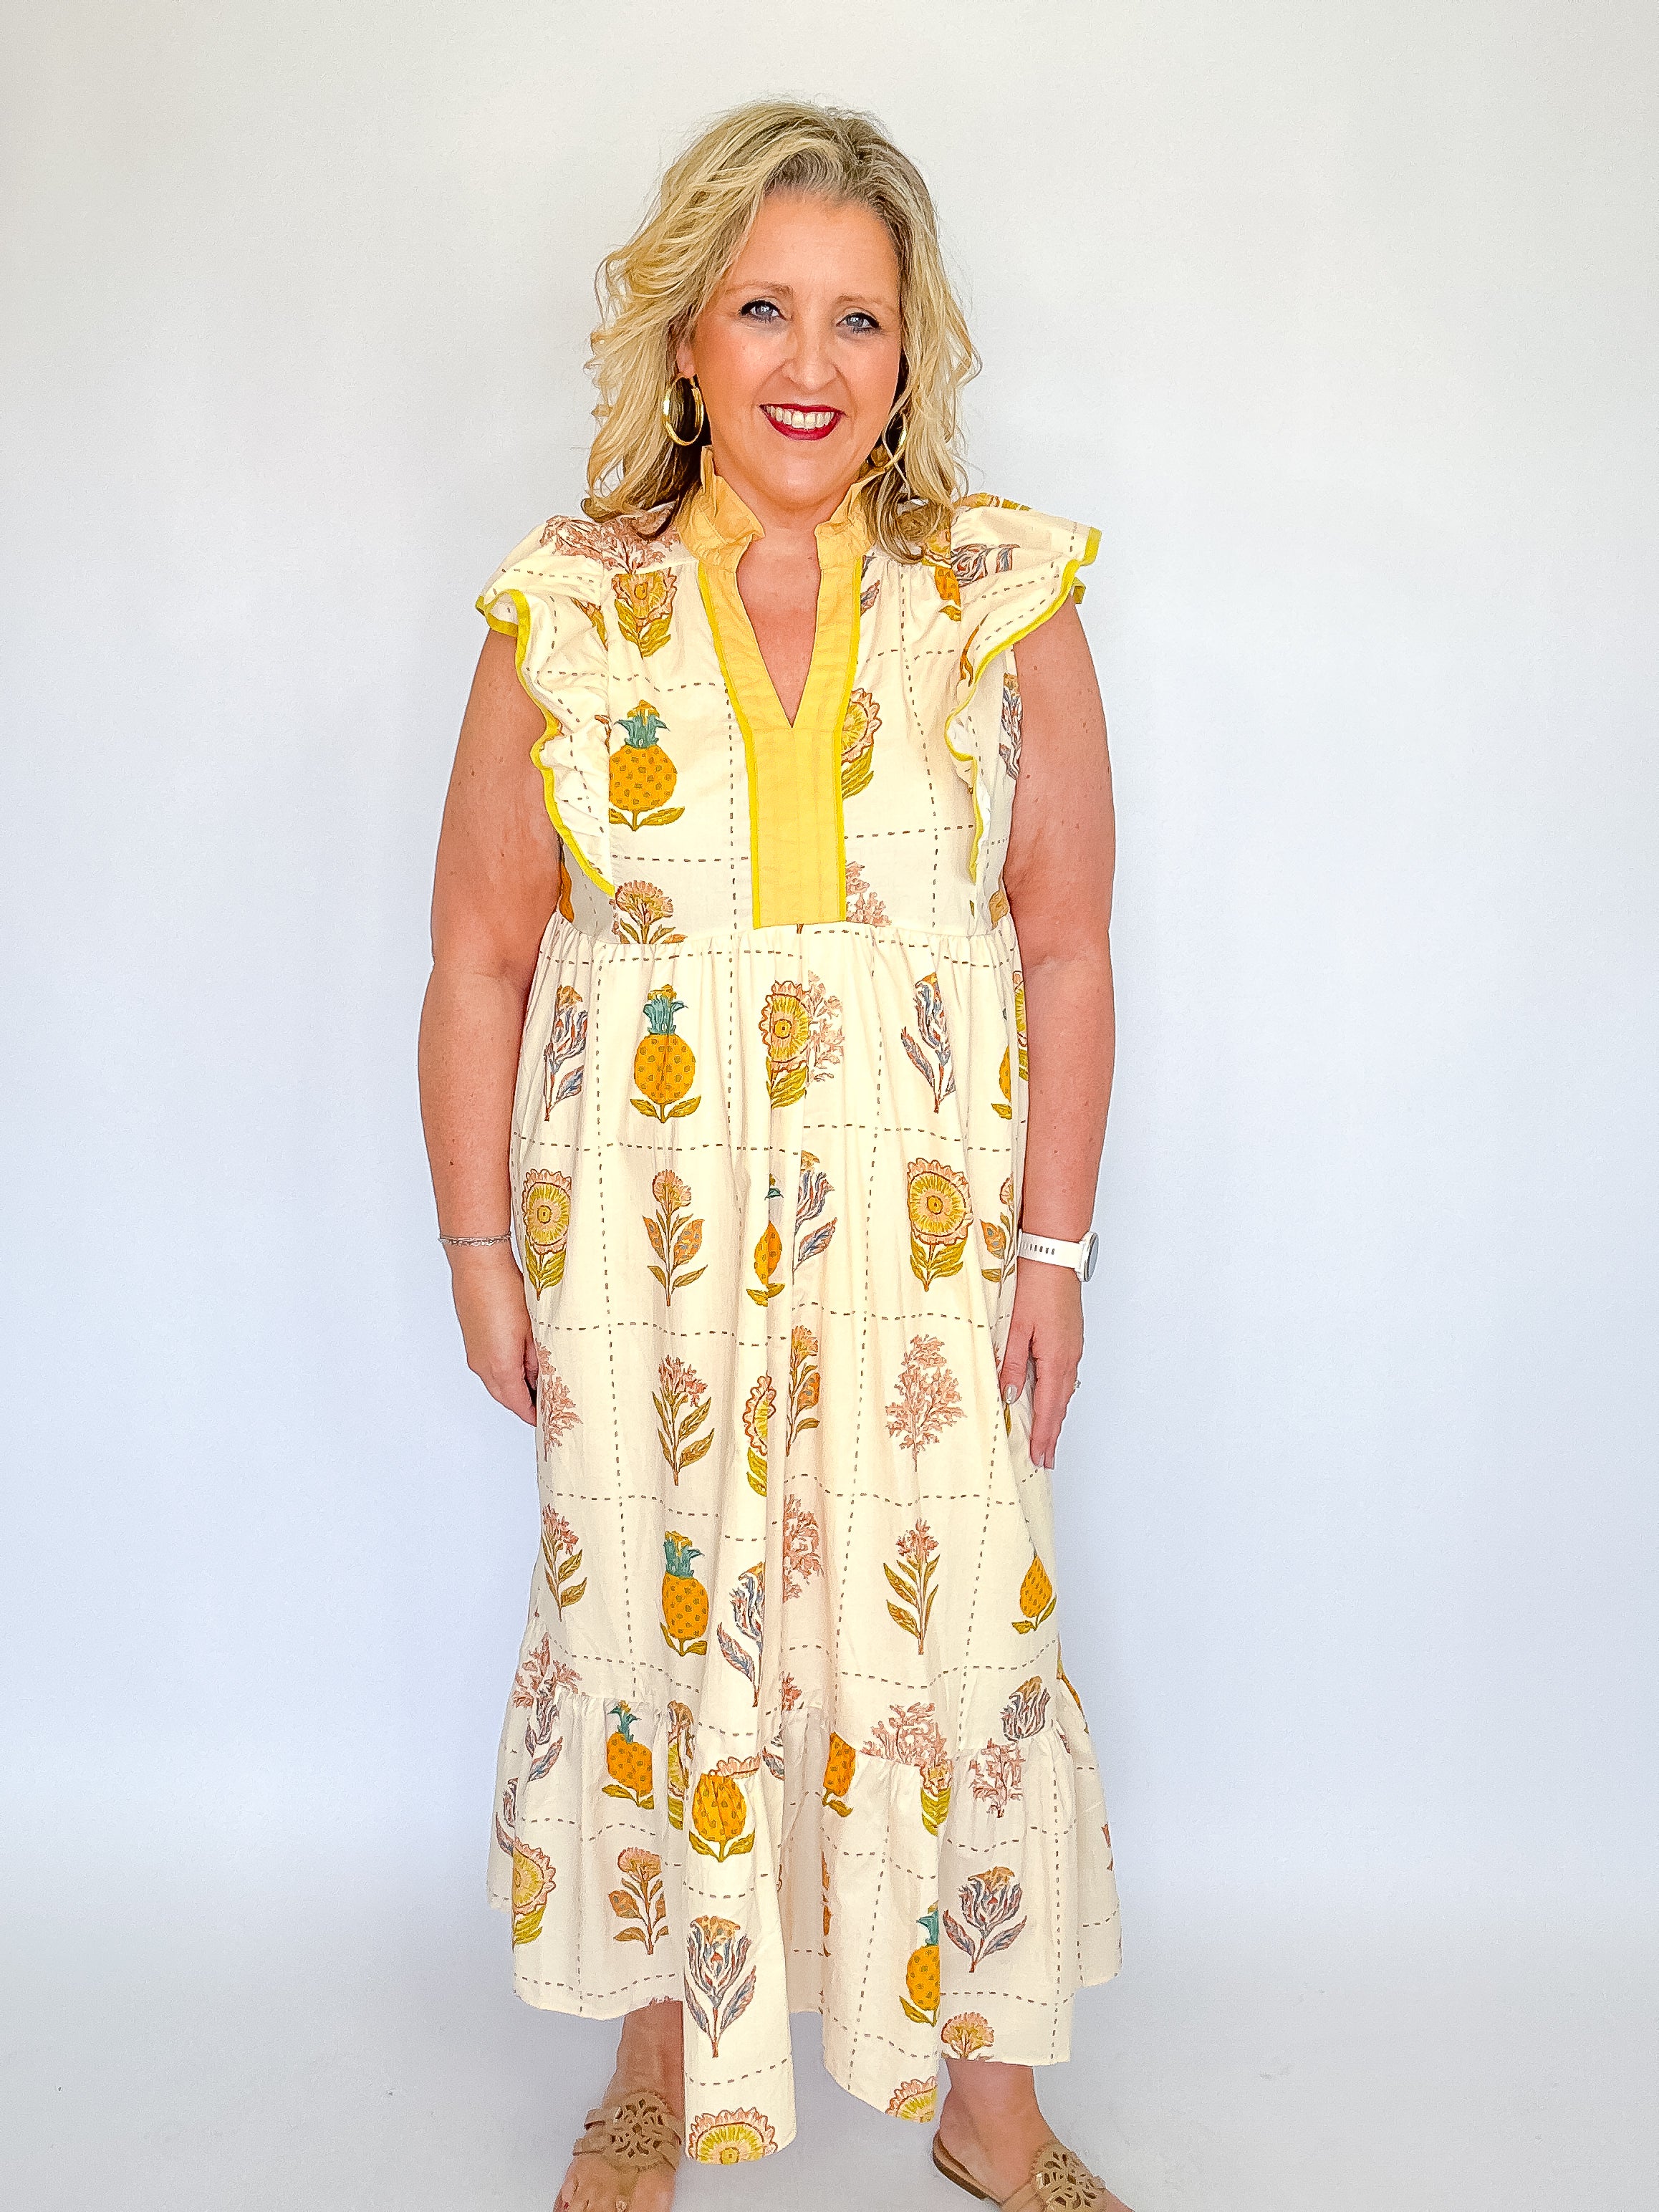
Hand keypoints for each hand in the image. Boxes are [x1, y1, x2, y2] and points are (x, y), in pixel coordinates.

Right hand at [447, 1243, 537, 1422]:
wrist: (478, 1264)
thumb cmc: (505, 1290)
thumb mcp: (532, 1329)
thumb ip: (538, 1359)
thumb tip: (541, 1377)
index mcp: (499, 1366)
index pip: (518, 1403)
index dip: (534, 1414)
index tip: (547, 1420)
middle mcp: (482, 1365)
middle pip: (505, 1396)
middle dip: (525, 1403)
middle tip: (545, 1405)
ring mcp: (474, 1353)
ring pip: (496, 1381)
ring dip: (514, 1386)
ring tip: (537, 1383)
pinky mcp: (472, 1340)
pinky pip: (489, 1366)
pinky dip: (504, 1371)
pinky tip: (520, 1361)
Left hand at [997, 1258, 1082, 1470]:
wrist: (1053, 1254)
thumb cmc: (1033, 1285)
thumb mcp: (1014, 1327)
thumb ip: (1010, 1365)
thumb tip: (1009, 1397)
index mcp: (1056, 1359)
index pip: (1049, 1409)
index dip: (1044, 1437)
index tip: (1041, 1460)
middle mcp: (1070, 1357)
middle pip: (1060, 1405)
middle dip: (1052, 1433)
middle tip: (1045, 1459)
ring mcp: (1073, 1347)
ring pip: (1063, 1390)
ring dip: (1055, 1415)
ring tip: (1046, 1437)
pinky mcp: (1070, 1337)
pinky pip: (1064, 1375)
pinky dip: (1057, 1394)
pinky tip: (1049, 1399)